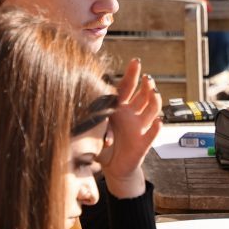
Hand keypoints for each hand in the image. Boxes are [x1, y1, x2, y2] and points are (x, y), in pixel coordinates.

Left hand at [98, 59, 161, 199]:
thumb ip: (86, 117)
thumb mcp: (92, 128)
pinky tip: (158, 121)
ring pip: (152, 109)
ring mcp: (140, 126)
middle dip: (146, 83)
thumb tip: (70, 102)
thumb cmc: (102, 145)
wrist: (112, 167)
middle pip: (143, 94)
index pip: (127, 86)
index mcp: (120, 107)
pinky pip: (152, 133)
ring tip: (154, 92)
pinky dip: (156, 127)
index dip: (132, 74)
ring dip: (154, 100)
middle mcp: (132, 114)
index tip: (135, 61)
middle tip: (146, 76)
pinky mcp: (143, 142)